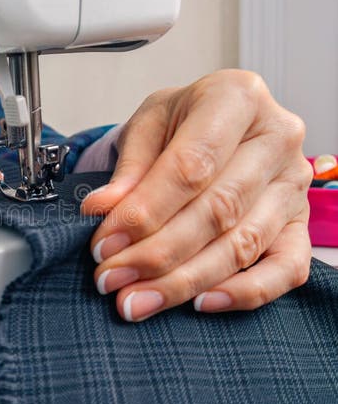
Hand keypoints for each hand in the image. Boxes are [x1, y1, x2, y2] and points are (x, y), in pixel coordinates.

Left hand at [81, 70, 311, 320]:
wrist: (215, 125)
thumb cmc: (182, 123)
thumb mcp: (148, 126)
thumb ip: (128, 170)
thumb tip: (101, 212)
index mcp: (238, 98)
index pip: (192, 166)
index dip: (145, 211)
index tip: (104, 243)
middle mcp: (277, 138)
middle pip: (217, 210)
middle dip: (157, 254)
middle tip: (112, 278)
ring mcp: (295, 184)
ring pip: (243, 244)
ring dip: (185, 281)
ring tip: (137, 300)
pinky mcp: (301, 223)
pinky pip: (285, 269)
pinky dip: (245, 293)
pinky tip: (201, 304)